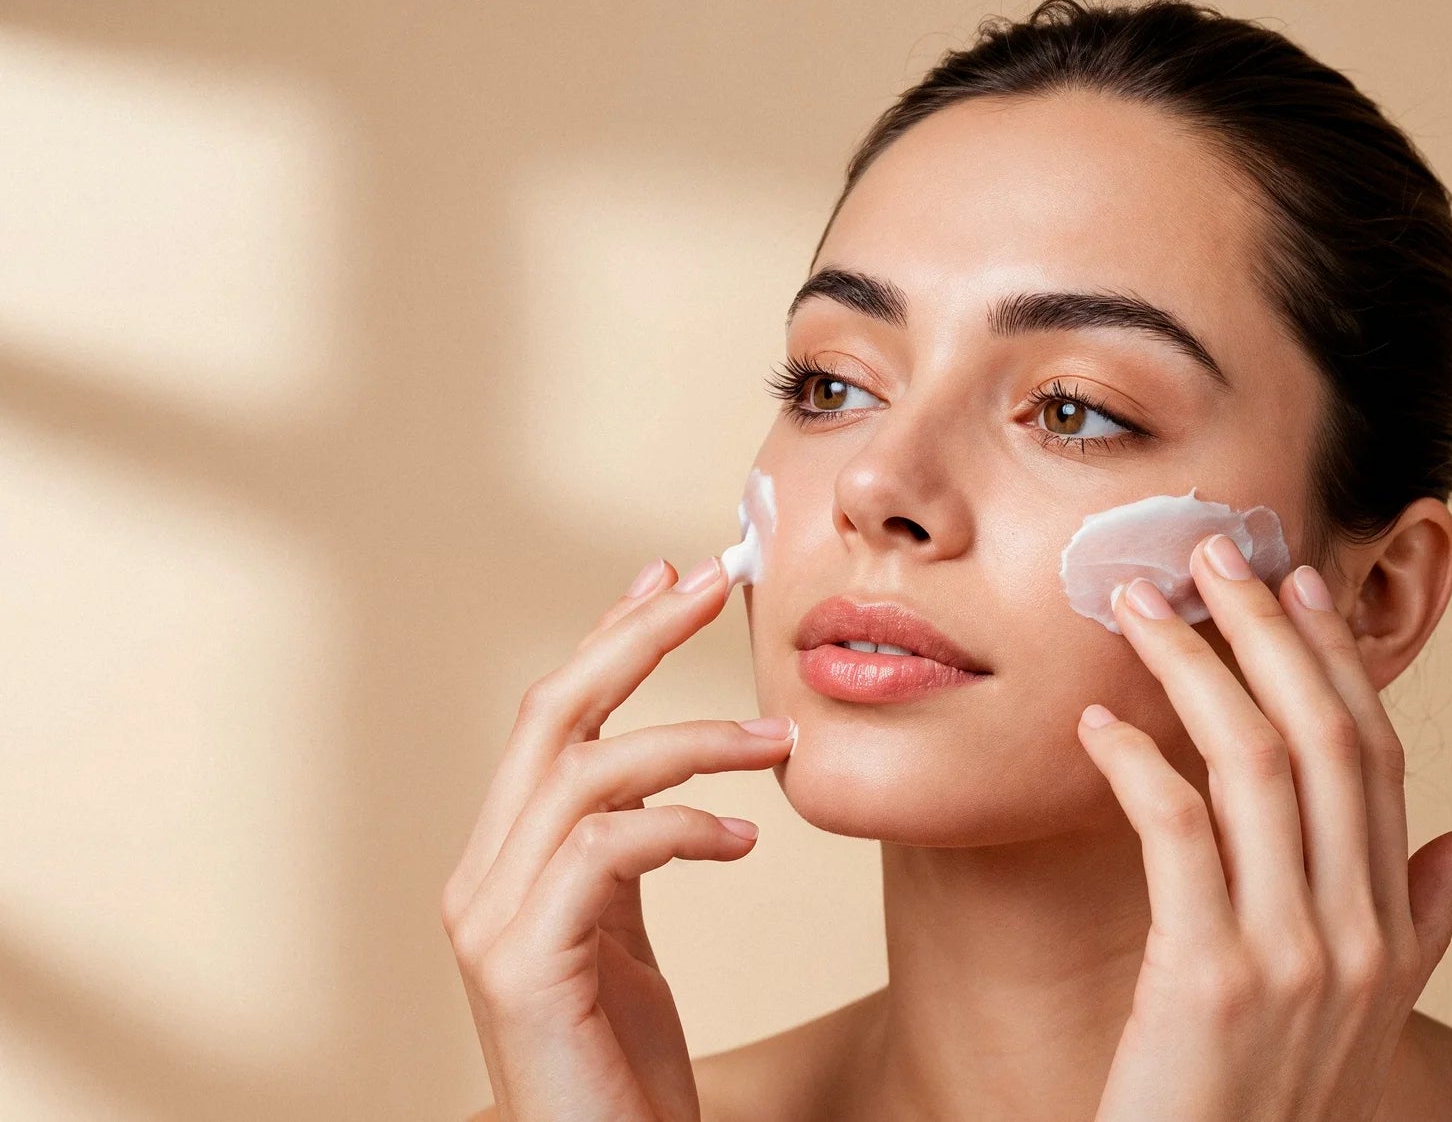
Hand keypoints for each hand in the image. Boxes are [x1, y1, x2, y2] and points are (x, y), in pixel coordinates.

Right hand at [440, 556, 796, 1121]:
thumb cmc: (623, 1069)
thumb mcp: (628, 934)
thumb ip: (631, 852)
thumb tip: (676, 773)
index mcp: (508, 860)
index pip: (553, 718)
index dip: (609, 635)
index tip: (670, 573)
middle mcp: (483, 877)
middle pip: (552, 713)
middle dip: (637, 635)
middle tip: (719, 580)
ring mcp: (490, 921)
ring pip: (583, 770)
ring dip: (692, 739)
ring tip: (778, 740)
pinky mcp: (522, 965)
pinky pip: (602, 852)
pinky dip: (678, 827)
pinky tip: (744, 838)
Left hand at [1076, 534, 1451, 1121]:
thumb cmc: (1270, 1096)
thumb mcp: (1367, 1012)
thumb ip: (1422, 922)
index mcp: (1390, 924)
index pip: (1372, 755)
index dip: (1333, 658)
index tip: (1292, 583)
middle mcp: (1357, 929)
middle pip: (1321, 737)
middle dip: (1264, 632)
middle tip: (1208, 554)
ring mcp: (1291, 953)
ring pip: (1253, 764)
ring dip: (1193, 669)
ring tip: (1137, 609)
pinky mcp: (1210, 977)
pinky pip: (1177, 833)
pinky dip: (1137, 764)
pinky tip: (1094, 726)